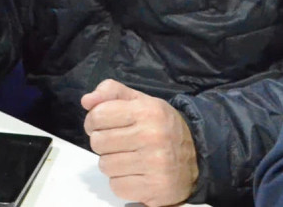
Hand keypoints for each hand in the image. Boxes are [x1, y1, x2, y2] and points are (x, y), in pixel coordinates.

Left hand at [82, 79, 198, 206]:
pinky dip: (121, 181)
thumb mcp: (141, 101)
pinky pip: (116, 186)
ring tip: (129, 158)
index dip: (94, 121)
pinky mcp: (154, 187)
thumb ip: (112, 93)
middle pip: (98, 142)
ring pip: (105, 166)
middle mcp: (151, 136)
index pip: (98, 115)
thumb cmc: (160, 126)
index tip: (102, 125)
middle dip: (103, 143)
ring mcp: (154, 164)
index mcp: (147, 110)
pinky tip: (136, 173)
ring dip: (112, 163)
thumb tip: (86, 100)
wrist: (196, 156)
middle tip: (119, 143)